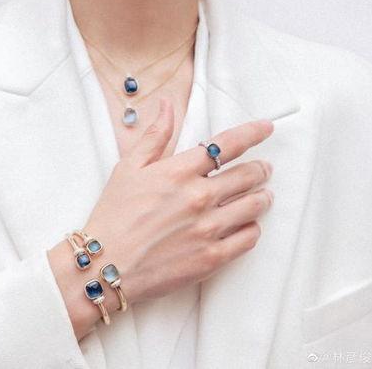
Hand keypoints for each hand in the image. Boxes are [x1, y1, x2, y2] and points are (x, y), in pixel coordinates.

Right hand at [82, 97, 274, 306]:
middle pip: (247, 174)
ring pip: (253, 206)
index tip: (266, 128)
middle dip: (260, 168)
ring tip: (263, 195)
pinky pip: (248, 238)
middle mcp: (199, 197)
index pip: (226, 144)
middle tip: (264, 168)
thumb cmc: (114, 214)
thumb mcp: (129, 167)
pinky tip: (249, 224)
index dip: (252, 133)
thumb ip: (155, 134)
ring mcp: (208, 228)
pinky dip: (254, 228)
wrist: (104, 266)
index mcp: (179, 171)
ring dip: (262, 197)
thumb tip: (167, 104)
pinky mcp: (212, 258)